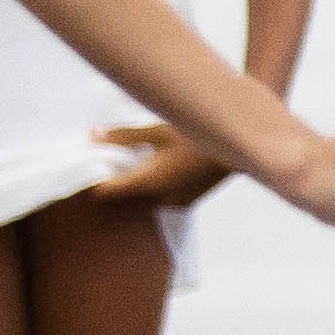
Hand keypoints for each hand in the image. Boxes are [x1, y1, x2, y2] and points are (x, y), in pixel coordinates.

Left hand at [83, 121, 230, 210]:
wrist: (241, 148)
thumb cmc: (198, 136)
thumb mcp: (157, 131)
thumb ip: (123, 137)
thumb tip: (93, 136)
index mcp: (148, 183)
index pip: (107, 192)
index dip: (97, 178)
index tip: (98, 162)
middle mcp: (160, 200)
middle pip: (124, 198)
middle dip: (118, 180)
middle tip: (120, 157)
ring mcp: (176, 204)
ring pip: (143, 200)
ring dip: (138, 184)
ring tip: (144, 159)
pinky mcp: (188, 202)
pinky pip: (161, 200)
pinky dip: (155, 187)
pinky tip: (164, 166)